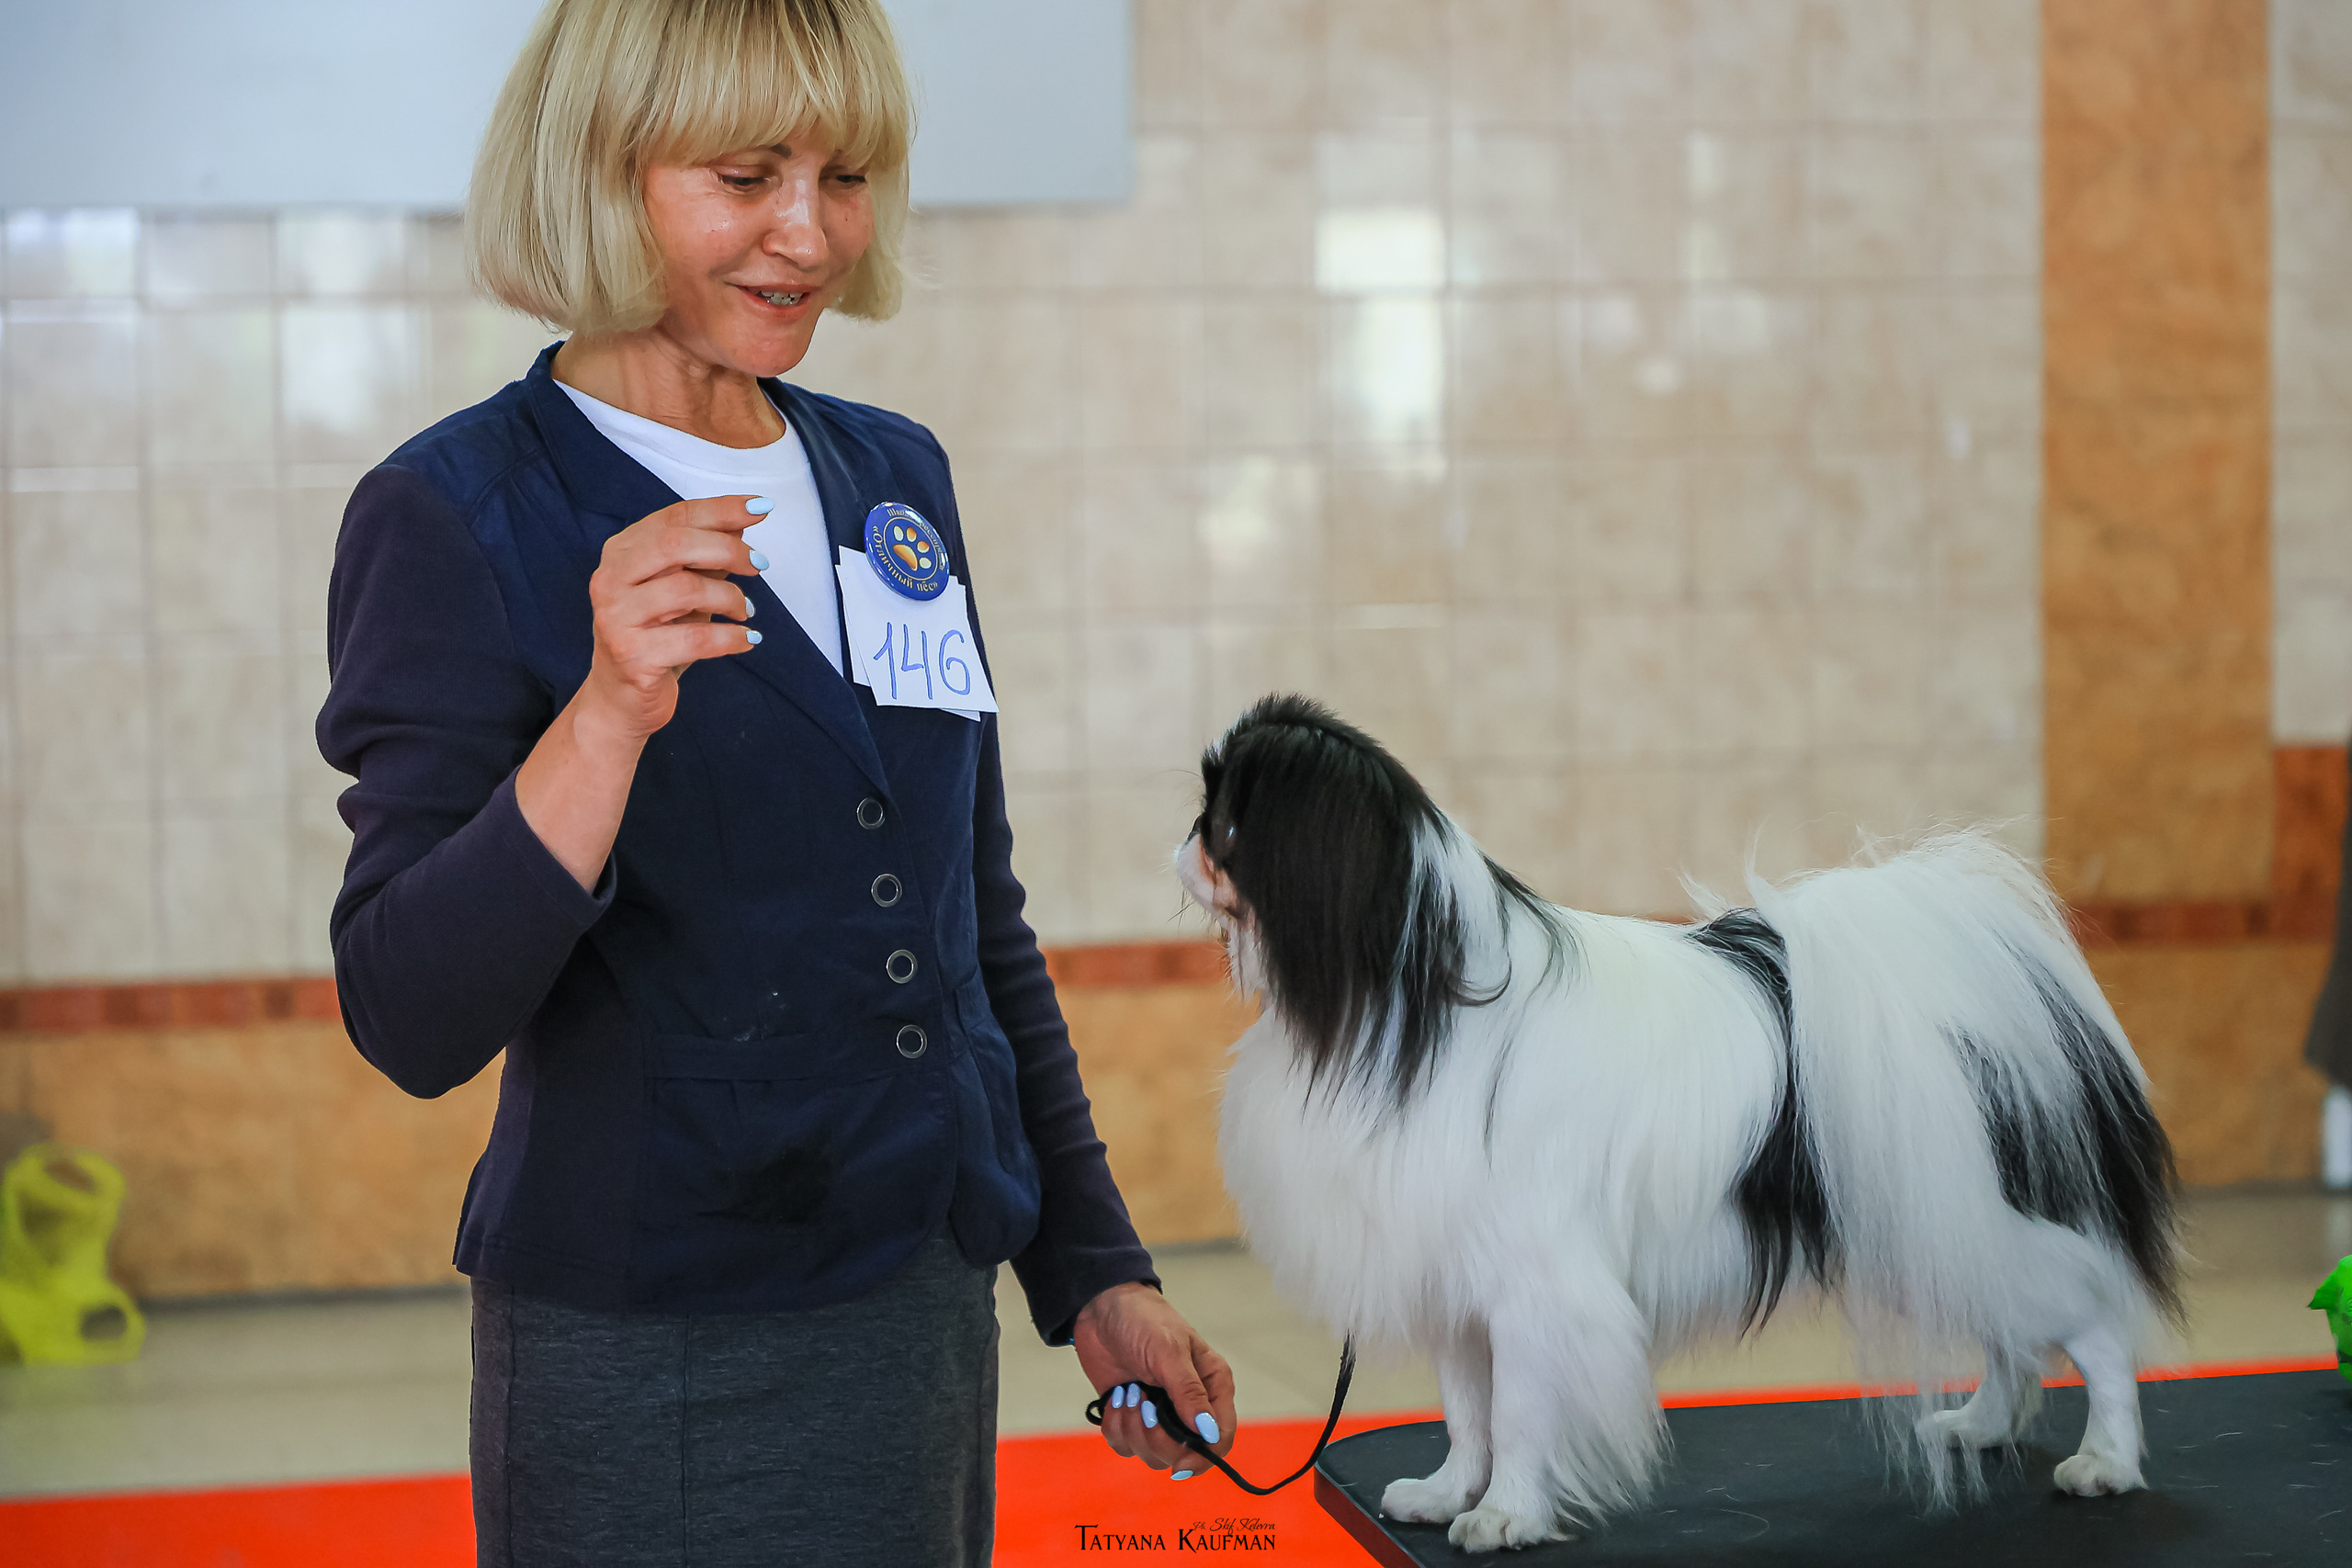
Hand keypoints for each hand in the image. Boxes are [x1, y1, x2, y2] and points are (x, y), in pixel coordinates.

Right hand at [578, 495, 768, 741]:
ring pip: (687, 590)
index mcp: (621, 553)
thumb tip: (744, 521)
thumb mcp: (681, 588)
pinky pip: (696, 638)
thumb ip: (705, 555)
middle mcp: (610, 579)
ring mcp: (616, 618)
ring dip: (731, 597)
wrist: (621, 699)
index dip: (721, 509)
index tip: (761, 508)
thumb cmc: (657, 636)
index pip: (675, 518)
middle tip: (760, 565)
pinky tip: (748, 640)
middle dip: (728, 549)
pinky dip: (731, 637)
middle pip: (676, 545)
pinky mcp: (633, 657)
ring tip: (745, 610)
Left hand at [1074, 1282, 1235, 1476]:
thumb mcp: (1169, 1352)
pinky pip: (1124, 1445)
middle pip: (1183, 1453)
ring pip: (1152, 1454)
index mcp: (1211, 1387)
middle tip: (1142, 1403)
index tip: (1179, 1463)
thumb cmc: (1144, 1320)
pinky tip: (1115, 1398)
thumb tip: (1208, 1433)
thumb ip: (1188, 1393)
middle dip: (1157, 1437)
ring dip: (1132, 1429)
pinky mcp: (1130, 1416)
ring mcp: (1158, 1414)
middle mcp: (1188, 1405)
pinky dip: (1115, 1426)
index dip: (1203, 1455)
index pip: (1220, 1436)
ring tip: (1127, 1393)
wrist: (1101, 1308)